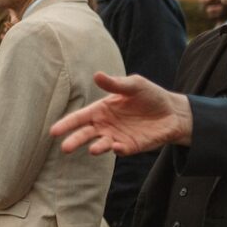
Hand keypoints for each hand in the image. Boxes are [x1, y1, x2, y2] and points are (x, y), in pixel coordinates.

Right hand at [51, 72, 193, 156]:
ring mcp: (116, 137)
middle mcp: (104, 126)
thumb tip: (97, 75)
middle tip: (65, 148)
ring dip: (96, 148)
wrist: (173, 112)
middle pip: (85, 134)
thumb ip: (115, 84)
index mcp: (101, 110)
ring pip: (101, 145)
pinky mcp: (130, 146)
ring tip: (93, 150)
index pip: (79, 118)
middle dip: (75, 141)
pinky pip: (121, 150)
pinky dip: (117, 150)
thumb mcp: (134, 85)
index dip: (66, 124)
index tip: (54, 131)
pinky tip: (116, 147)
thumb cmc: (150, 96)